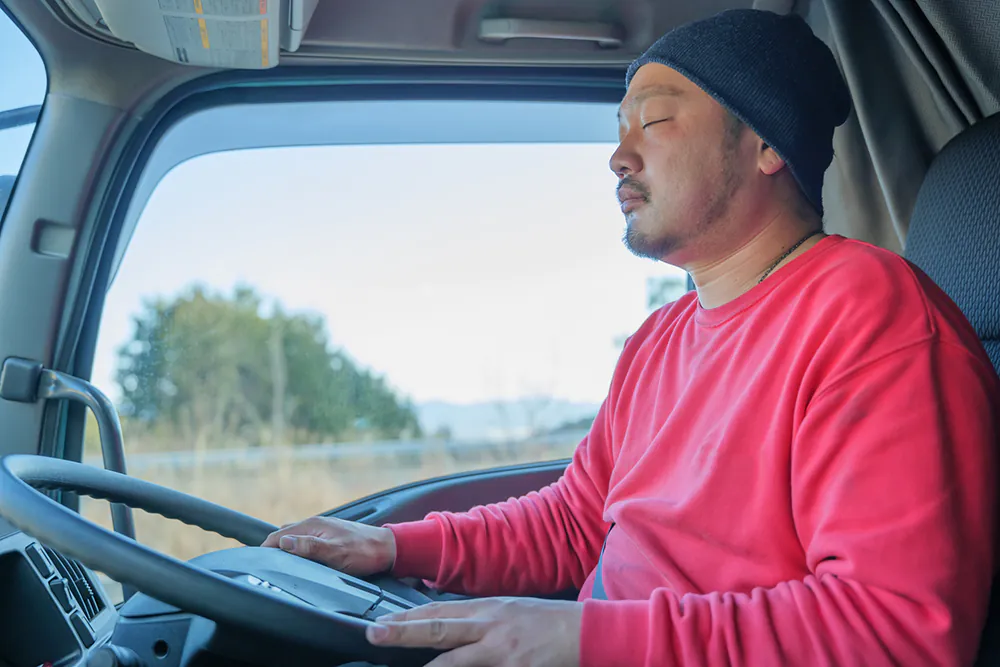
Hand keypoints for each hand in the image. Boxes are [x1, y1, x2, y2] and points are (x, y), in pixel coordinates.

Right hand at [260, 515, 395, 576]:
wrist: (388, 548)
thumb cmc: (364, 552)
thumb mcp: (335, 552)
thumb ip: (309, 547)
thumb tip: (284, 542)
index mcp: (314, 525)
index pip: (279, 534)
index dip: (265, 547)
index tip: (253, 560)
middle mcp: (316, 523)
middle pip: (285, 534)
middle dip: (271, 546)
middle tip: (261, 563)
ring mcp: (323, 529)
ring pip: (295, 536)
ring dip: (283, 546)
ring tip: (274, 561)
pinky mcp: (330, 536)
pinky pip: (305, 540)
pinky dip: (295, 547)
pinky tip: (297, 557)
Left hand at [365, 597, 582, 666]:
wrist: (586, 632)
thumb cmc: (544, 622)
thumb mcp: (506, 611)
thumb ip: (475, 620)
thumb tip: (442, 627)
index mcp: (486, 609)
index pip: (438, 611)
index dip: (408, 617)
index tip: (380, 623)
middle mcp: (489, 626)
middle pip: (439, 629)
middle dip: (404, 632)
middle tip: (375, 633)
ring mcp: (501, 652)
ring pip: (454, 662)